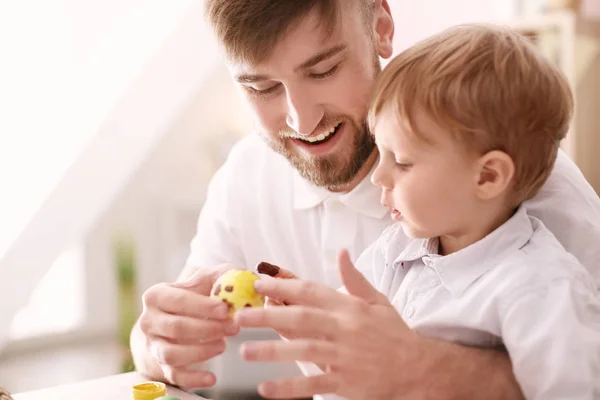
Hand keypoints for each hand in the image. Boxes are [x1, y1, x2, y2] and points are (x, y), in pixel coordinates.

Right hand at [138, 264, 239, 387]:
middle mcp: (148, 320)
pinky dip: (193, 379)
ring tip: (224, 345)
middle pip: (177, 328)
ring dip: (201, 351)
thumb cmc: (194, 296)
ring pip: (172, 353)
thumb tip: (242, 278)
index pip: (178, 301)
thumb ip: (221, 276)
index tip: (226, 309)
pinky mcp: (160, 366)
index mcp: (156, 295)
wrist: (171, 319)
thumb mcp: (204, 281)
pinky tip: (212, 378)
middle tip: (233, 328)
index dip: (202, 306)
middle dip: (208, 329)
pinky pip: (174, 376)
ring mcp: (152, 345)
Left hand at [235, 250, 430, 399]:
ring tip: (246, 351)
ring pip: (304, 350)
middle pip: (301, 318)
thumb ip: (354, 279)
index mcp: (350, 307)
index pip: (311, 292)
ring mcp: (345, 356)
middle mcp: (345, 328)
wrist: (419, 368)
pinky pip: (314, 384)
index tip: (259, 284)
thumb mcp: (378, 302)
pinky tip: (267, 388)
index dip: (283, 286)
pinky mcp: (346, 382)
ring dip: (273, 350)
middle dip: (268, 316)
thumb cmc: (395, 334)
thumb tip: (341, 252)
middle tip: (240, 317)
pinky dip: (290, 387)